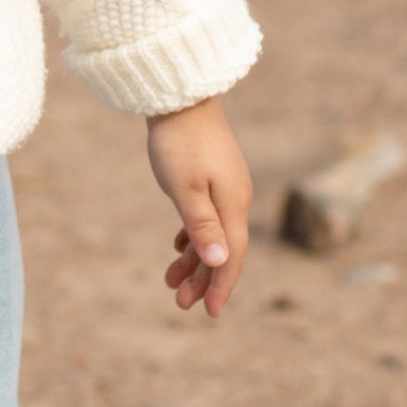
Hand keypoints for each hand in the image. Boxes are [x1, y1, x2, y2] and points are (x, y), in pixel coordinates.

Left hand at [147, 98, 251, 317]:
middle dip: (203, 279)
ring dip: (194, 260)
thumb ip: (202, 227)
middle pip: (223, 249)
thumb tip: (221, 263)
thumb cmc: (179, 142)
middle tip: (180, 303)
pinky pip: (206, 217)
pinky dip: (192, 237)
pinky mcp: (213, 177)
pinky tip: (177, 247)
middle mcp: (235, 198)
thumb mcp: (185, 189)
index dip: (221, 285)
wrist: (180, 95)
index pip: (231, 256)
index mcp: (233, 204)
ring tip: (171, 282)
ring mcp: (225, 187)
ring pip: (213, 234)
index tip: (208, 312)